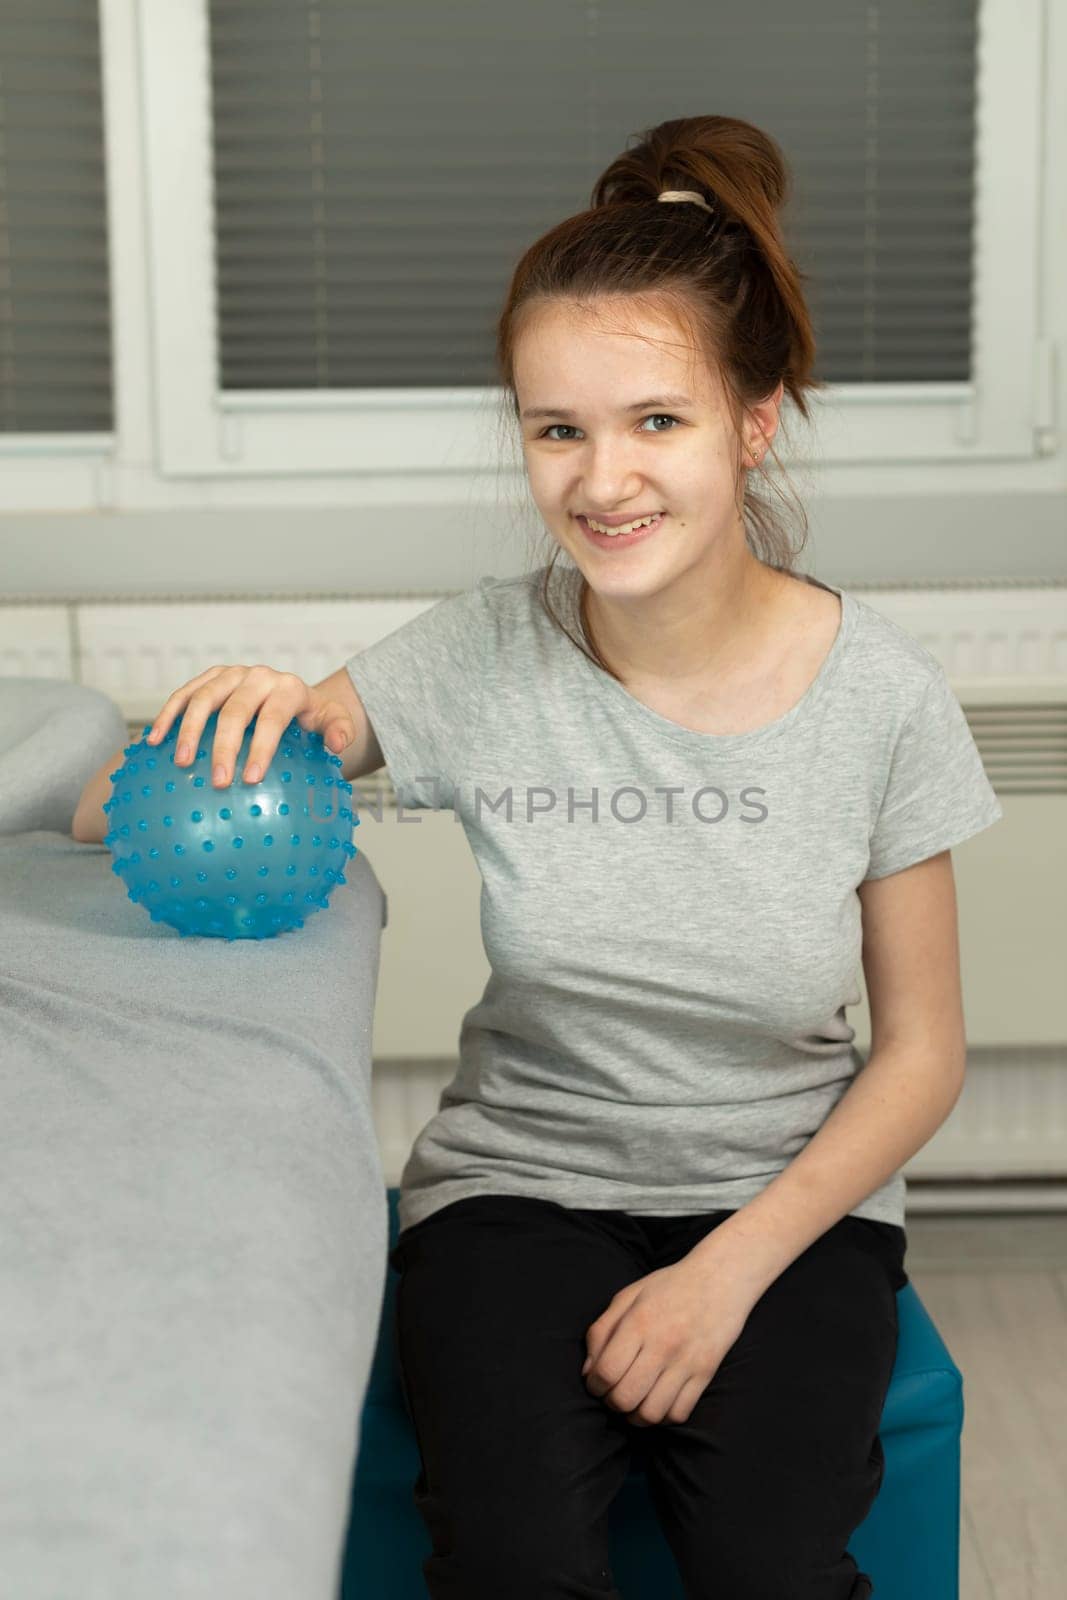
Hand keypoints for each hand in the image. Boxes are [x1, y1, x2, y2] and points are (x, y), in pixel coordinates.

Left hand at [581, 1254, 755, 1427]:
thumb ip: (601, 1331)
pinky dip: (663, 1417)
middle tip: (613, 1393)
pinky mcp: (706, 1373)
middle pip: (625, 1398)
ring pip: (652, 1413)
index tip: (596, 1383)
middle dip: (612, 1403)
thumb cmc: (669, 1286)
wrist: (720, 1278)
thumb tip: (587, 1372)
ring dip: (636, 1416)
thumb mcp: (629, 1295)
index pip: (606, 1371)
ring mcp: (687, 1361)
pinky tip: (658, 1401)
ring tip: (634, 1402)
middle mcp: (663, 1344)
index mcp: (639, 1321)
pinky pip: (679, 1413)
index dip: (594, 1385)